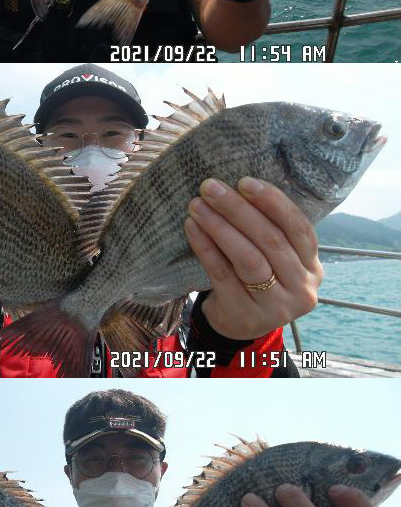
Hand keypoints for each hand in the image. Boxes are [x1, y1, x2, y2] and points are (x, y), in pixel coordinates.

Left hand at [184, 178, 320, 343]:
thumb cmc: (259, 280)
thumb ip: (273, 231)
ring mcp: (275, 306)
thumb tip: (241, 186)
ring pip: (248, 259)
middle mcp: (301, 289)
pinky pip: (223, 274)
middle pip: (271, 241)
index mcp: (313, 268)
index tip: (245, 181)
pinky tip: (193, 228)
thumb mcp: (278, 260)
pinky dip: (206, 248)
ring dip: (220, 227)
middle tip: (211, 187)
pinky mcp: (245, 315)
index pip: (299, 228)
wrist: (239, 325)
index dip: (273, 202)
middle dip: (239, 210)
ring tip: (197, 206)